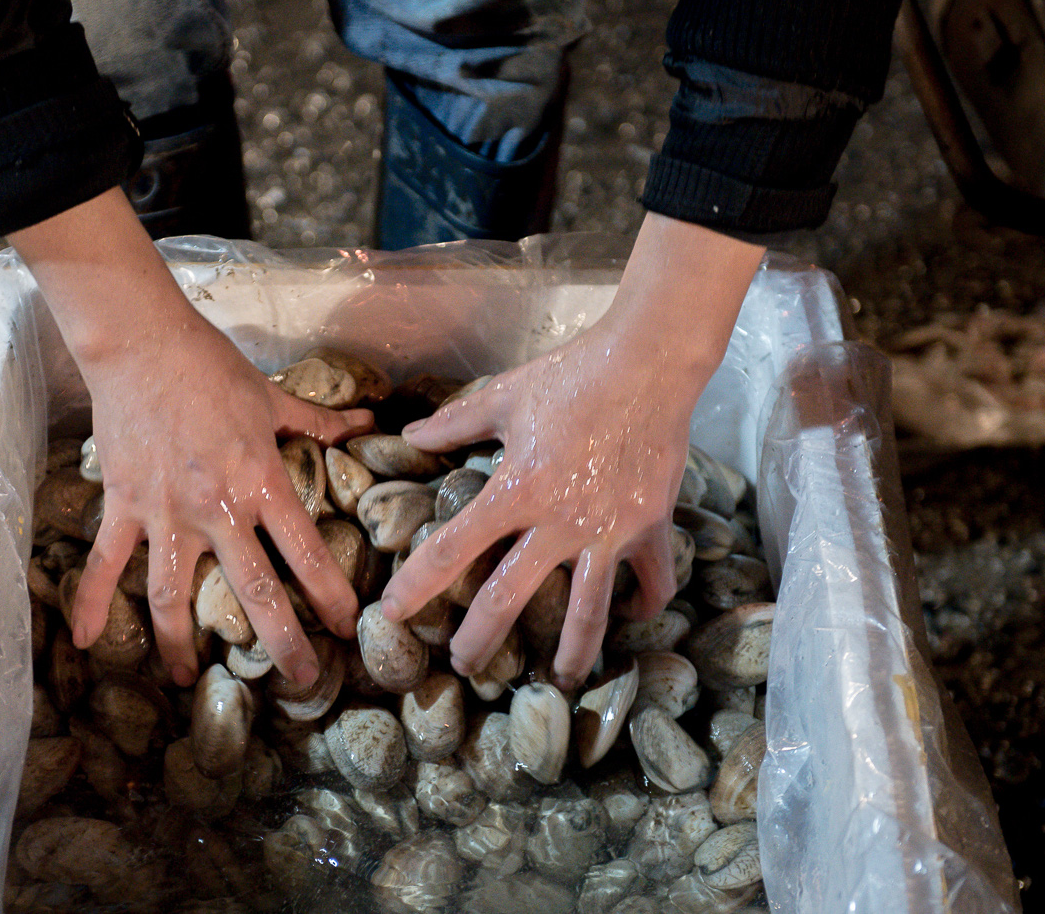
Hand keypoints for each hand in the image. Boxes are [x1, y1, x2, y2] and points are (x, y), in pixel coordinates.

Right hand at [10, 189, 371, 686]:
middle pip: (255, 591)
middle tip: (303, 682)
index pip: (306, 552)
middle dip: (282, 643)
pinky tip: (86, 641)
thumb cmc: (211, 368)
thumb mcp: (273, 397)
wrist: (142, 345)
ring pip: (175, 594)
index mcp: (261, 482)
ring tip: (186, 678)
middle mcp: (217, 508)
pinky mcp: (124, 506)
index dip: (330, 595)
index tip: (346, 630)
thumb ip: (320, 424)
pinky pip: (107, 562)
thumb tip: (371, 423)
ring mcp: (166, 513)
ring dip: (180, 642)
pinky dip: (93, 601)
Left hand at [379, 213, 764, 688]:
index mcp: (516, 489)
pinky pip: (652, 581)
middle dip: (481, 639)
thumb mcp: (503, 397)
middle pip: (509, 597)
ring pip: (587, 611)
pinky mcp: (651, 527)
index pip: (453, 548)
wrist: (648, 363)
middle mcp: (559, 521)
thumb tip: (410, 436)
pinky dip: (642, 605)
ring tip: (559, 681)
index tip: (393, 612)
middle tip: (464, 665)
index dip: (418, 584)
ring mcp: (609, 530)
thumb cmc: (571, 375)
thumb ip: (454, 424)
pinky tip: (627, 616)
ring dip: (571, 652)